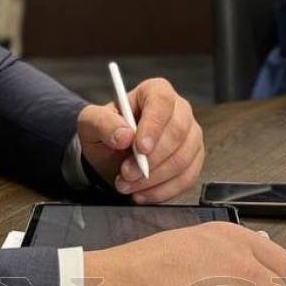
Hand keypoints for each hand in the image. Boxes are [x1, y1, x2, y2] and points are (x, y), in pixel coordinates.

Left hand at [77, 78, 204, 203]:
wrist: (112, 155)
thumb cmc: (107, 132)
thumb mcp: (92, 123)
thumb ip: (103, 124)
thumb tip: (124, 135)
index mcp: (155, 92)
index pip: (162, 103)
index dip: (154, 126)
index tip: (140, 148)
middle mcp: (179, 110)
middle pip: (178, 133)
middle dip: (151, 159)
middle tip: (126, 173)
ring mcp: (190, 135)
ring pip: (183, 159)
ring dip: (154, 179)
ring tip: (128, 184)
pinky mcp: (193, 160)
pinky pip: (187, 178)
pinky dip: (163, 191)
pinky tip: (142, 193)